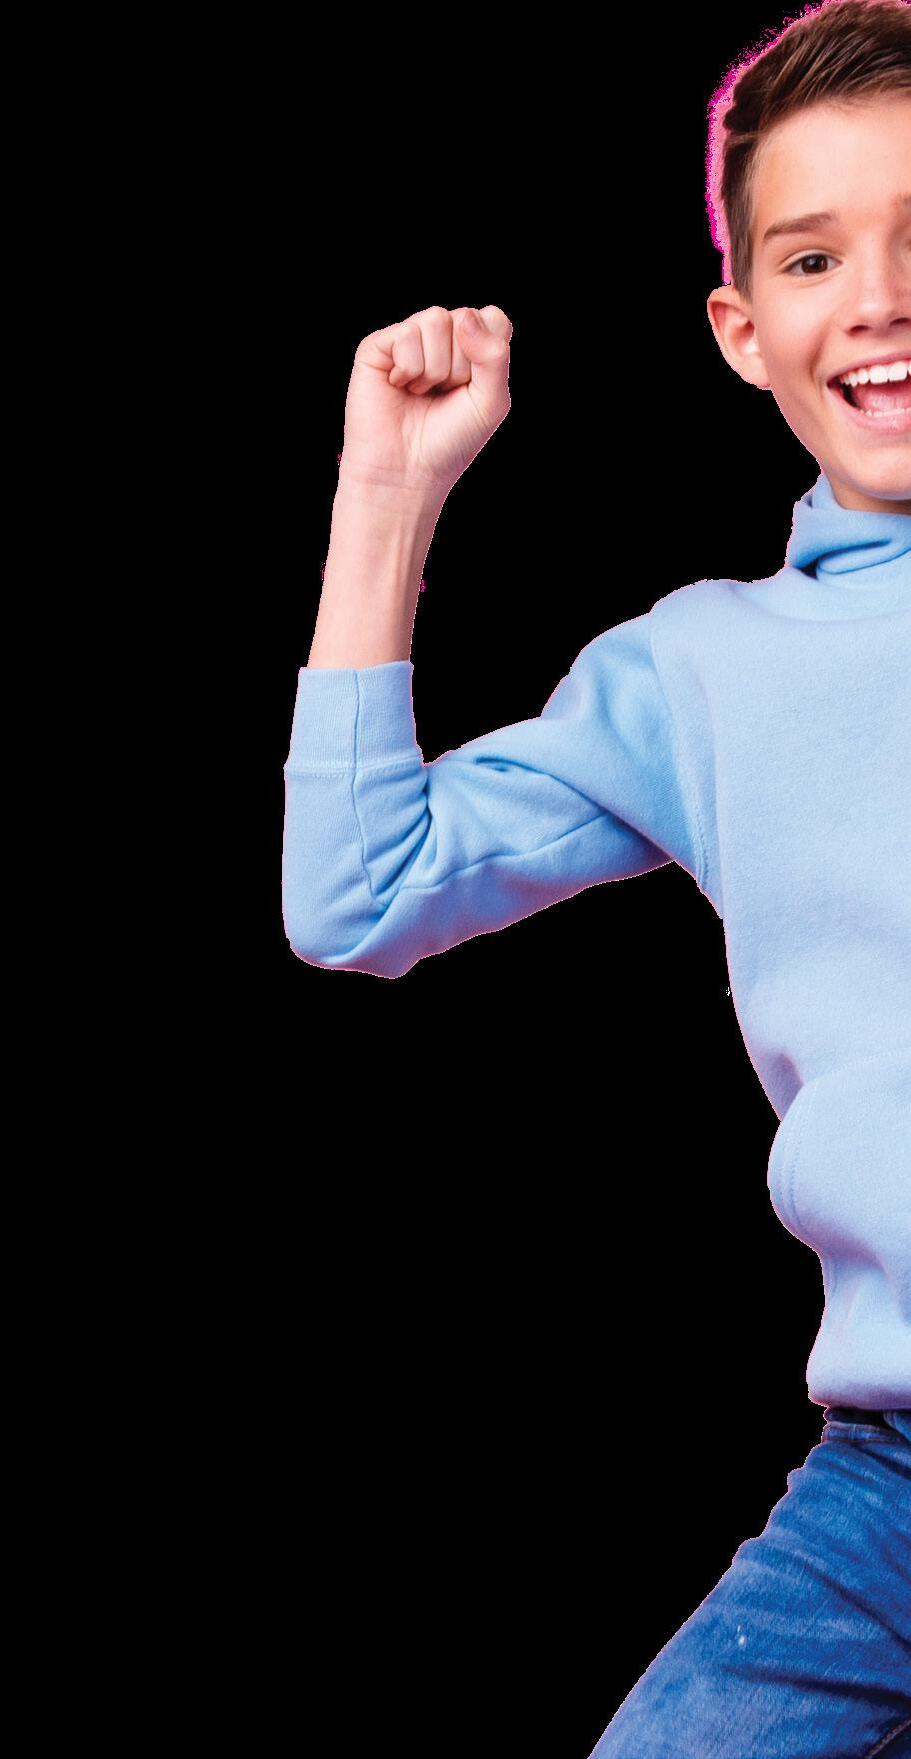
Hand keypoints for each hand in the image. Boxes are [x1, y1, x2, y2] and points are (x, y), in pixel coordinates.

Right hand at [338, 304, 512, 501]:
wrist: (406, 473)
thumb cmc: (449, 442)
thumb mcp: (490, 403)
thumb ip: (495, 356)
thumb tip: (465, 316)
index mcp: (470, 348)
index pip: (491, 318)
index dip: (487, 354)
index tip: (472, 388)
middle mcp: (439, 339)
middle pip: (465, 318)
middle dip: (459, 367)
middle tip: (441, 395)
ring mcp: (408, 340)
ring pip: (435, 320)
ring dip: (434, 368)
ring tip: (420, 392)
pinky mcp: (378, 347)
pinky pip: (406, 333)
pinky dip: (409, 368)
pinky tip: (399, 386)